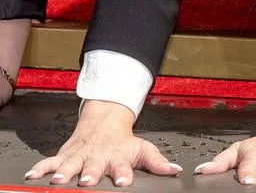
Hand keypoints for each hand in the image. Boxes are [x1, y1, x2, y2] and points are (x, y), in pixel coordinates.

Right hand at [24, 100, 181, 185]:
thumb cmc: (123, 141)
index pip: (123, 166)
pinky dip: (41, 167)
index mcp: (118, 156)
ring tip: (58, 180)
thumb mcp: (143, 149)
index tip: (124, 181)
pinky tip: (32, 175)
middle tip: (87, 181)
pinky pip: (50, 161)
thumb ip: (158, 162)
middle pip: (94, 166)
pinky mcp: (65, 155)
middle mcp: (98, 156)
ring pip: (70, 164)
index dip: (123, 173)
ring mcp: (80, 155)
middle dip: (90, 173)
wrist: (104, 122)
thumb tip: (176, 170)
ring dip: (64, 172)